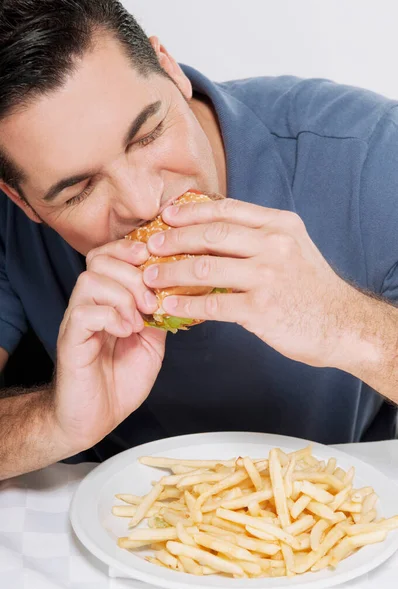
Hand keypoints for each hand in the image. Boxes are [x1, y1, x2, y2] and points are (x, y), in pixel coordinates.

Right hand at [53, 239, 165, 452]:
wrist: (95, 418)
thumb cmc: (120, 382)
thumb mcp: (152, 344)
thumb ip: (160, 317)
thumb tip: (177, 294)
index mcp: (108, 301)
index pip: (110, 255)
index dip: (131, 249)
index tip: (156, 262)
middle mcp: (90, 304)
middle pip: (100, 259)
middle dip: (133, 274)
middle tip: (151, 303)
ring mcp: (77, 320)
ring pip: (90, 280)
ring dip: (122, 296)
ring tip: (138, 322)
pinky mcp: (71, 340)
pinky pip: (84, 313)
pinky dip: (111, 318)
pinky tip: (125, 332)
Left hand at [143, 198, 353, 368]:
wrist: (343, 324)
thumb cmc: (313, 288)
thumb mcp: (294, 248)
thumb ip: (260, 237)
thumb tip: (215, 233)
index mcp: (279, 225)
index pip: (227, 210)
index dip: (191, 211)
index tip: (167, 215)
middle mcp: (273, 245)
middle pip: (211, 234)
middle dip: (174, 239)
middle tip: (150, 245)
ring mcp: (267, 276)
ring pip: (205, 268)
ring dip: (171, 271)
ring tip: (150, 276)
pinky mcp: (261, 308)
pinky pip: (212, 305)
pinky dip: (185, 304)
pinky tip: (169, 305)